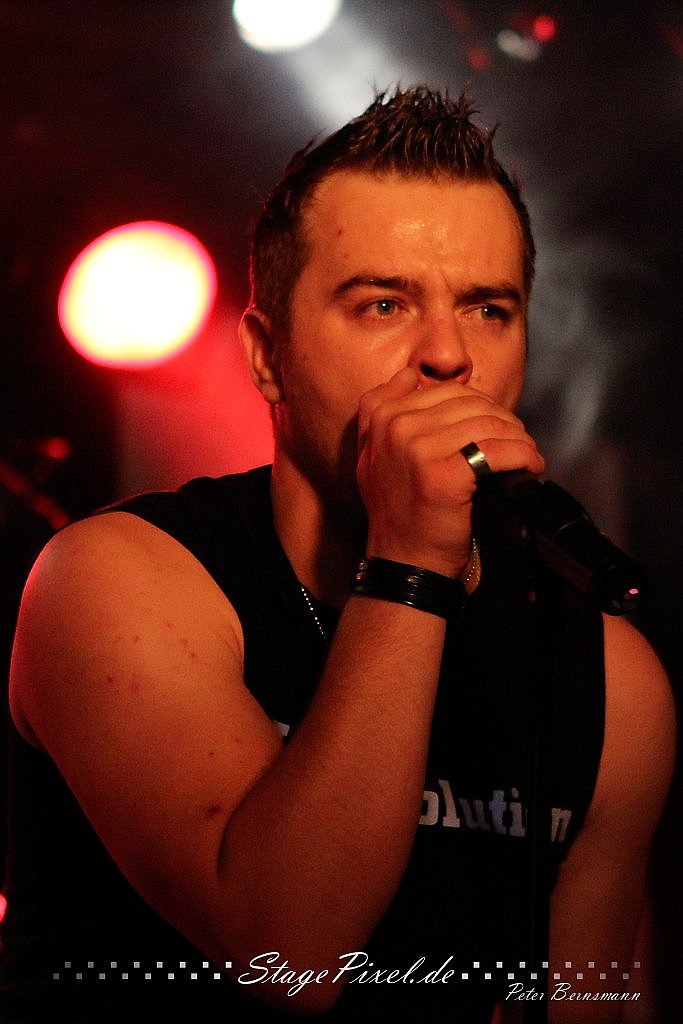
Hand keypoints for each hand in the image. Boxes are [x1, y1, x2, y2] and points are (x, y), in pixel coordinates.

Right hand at [356, 367, 544, 576]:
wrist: (403, 562)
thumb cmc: (398, 514)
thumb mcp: (372, 456)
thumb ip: (380, 412)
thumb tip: (408, 374)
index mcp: (381, 417)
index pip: (447, 391)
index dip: (480, 405)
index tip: (495, 426)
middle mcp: (396, 428)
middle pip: (471, 404)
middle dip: (503, 420)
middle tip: (518, 441)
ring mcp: (418, 450)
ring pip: (489, 424)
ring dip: (518, 438)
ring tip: (527, 454)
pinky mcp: (444, 474)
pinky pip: (497, 451)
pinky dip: (522, 457)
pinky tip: (529, 467)